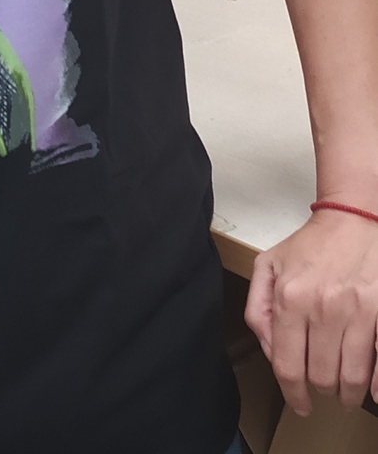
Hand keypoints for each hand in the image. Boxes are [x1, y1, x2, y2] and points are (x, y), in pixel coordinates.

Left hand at [245, 209, 377, 415]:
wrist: (351, 220)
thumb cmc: (310, 246)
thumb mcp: (267, 267)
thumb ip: (259, 310)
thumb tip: (271, 351)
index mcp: (290, 298)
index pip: (288, 365)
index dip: (293, 393)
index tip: (300, 403)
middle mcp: (323, 308)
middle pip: (322, 376)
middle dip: (321, 391)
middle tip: (323, 390)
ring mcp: (358, 312)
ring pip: (352, 376)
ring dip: (348, 393)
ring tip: (345, 393)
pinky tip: (372, 390)